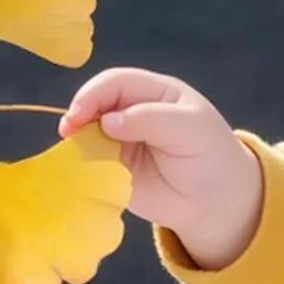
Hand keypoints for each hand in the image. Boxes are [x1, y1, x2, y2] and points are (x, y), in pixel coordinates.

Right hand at [58, 67, 261, 264]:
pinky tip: (81, 169)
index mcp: (156, 92)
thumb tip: (108, 120)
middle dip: (79, 114)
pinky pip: (87, 159)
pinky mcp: (111, 166)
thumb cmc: (211, 156)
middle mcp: (134, 110)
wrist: (214, 201)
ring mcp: (120, 138)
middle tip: (69, 134)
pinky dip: (79, 162)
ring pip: (86, 130)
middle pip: (95, 103)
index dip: (93, 94)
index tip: (80, 116)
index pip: (116, 82)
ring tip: (74, 151)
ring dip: (77, 139)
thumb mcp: (191, 130)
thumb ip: (152, 120)